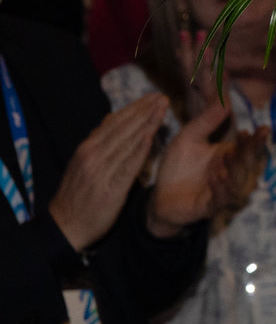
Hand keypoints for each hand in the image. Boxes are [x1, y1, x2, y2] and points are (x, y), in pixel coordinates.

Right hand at [46, 95, 166, 252]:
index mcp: (87, 148)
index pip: (114, 123)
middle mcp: (92, 155)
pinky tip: (150, 138)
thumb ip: (99, 143)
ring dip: (146, 123)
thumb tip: (111, 120)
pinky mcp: (111, 189)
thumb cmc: (78, 194)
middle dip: (144, 110)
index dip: (135, 108)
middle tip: (163, 97)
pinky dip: (139, 151)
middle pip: (123, 128)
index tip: (152, 97)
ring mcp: (101, 171)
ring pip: (127, 142)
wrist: (65, 226)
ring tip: (162, 109)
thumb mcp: (83, 164)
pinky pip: (128, 166)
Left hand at [146, 102, 267, 236]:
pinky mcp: (209, 206)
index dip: (256, 139)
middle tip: (246, 137)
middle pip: (246, 163)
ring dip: (235, 169)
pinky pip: (220, 199)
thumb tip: (225, 98)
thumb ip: (206, 120)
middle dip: (249, 151)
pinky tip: (215, 177)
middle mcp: (228, 172)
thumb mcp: (189, 137)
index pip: (247, 147)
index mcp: (228, 155)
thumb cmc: (177, 165)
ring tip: (229, 154)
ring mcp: (221, 190)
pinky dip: (220, 189)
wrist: (159, 196)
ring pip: (237, 181)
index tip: (263, 128)